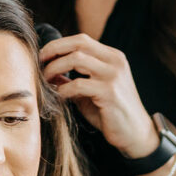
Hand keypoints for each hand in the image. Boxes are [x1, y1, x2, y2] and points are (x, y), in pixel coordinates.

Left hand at [39, 33, 158, 158]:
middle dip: (54, 50)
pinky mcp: (110, 93)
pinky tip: (58, 97)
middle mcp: (115, 62)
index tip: (43, 57)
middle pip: (78, 43)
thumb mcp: (91, 92)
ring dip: (55, 69)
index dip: (58, 45)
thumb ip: (73, 80)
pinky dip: (63, 90)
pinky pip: (78, 85)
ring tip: (46, 81)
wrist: (136, 134)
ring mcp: (113, 76)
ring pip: (76, 59)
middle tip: (39, 64)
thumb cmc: (112, 113)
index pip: (81, 40)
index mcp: (112, 57)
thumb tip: (49, 73)